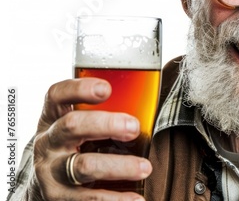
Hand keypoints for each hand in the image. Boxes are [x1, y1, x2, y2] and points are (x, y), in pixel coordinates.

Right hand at [30, 78, 151, 199]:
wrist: (41, 187)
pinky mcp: (58, 199)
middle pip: (73, 125)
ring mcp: (50, 172)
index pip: (58, 94)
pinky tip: (136, 199)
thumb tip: (156, 94)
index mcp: (53, 117)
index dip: (79, 88)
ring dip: (119, 166)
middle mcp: (48, 142)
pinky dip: (115, 200)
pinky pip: (87, 199)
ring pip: (83, 166)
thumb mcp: (76, 125)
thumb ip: (103, 110)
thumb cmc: (71, 146)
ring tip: (145, 168)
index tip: (106, 89)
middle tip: (134, 128)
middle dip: (106, 124)